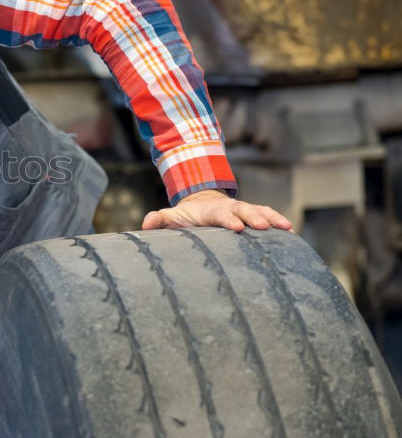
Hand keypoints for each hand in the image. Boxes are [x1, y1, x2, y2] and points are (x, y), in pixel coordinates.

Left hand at [142, 189, 292, 231]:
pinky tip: (292, 235)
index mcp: (212, 211)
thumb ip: (159, 219)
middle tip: (264, 228)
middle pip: (245, 211)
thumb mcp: (172, 216)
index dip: (228, 220)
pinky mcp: (255, 216)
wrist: (204, 202)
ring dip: (274, 219)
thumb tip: (145, 224)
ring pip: (262, 211)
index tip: (236, 228)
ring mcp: (245, 211)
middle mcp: (232, 208)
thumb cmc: (188, 215)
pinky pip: (270, 216)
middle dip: (254, 218)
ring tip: (287, 228)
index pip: (220, 215)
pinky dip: (280, 222)